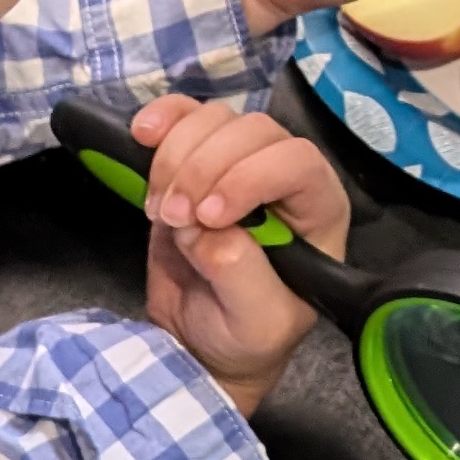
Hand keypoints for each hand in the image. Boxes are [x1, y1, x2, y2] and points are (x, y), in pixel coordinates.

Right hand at [132, 93, 353, 421]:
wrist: (201, 341)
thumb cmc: (247, 335)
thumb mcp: (258, 323)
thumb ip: (242, 276)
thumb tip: (205, 231)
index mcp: (317, 211)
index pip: (298, 162)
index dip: (251, 177)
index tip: (210, 217)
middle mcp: (283, 177)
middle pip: (252, 132)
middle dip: (204, 169)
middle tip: (175, 218)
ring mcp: (236, 164)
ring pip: (214, 121)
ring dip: (176, 156)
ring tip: (159, 211)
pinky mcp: (193, 162)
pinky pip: (183, 118)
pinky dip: (161, 120)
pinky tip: (141, 136)